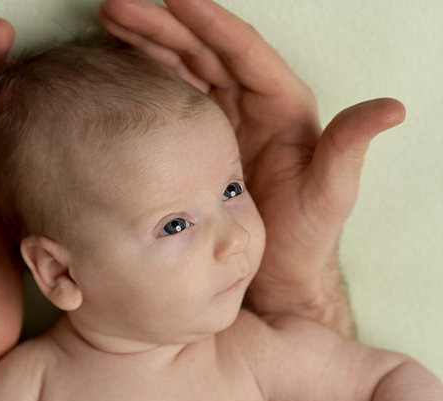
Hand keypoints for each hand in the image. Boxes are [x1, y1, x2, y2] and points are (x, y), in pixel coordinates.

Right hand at [97, 0, 404, 312]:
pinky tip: (123, 71)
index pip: (243, 53)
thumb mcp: (330, 197)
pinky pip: (173, 104)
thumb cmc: (304, 239)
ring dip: (148, 46)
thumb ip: (348, 151)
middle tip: (118, 8)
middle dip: (162, 27)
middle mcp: (253, 108)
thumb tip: (389, 109)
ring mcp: (225, 125)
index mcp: (283, 108)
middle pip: (204, 53)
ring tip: (111, 24)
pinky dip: (148, 83)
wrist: (277, 274)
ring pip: (184, 71)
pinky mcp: (203, 146)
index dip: (209, 23)